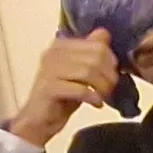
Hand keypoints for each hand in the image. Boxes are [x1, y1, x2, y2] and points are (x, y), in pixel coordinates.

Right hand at [8, 32, 119, 146]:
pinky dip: (93, 97)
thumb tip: (105, 33)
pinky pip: (80, 89)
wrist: (40, 120)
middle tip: (110, 88)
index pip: (97, 44)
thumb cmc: (63, 96)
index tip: (113, 74)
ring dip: (103, 86)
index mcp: (61, 45)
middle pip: (95, 57)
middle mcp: (53, 53)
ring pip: (89, 71)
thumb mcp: (81, 72)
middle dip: (109, 75)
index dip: (111, 60)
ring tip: (103, 96)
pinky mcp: (49, 88)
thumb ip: (92, 53)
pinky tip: (96, 103)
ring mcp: (49, 70)